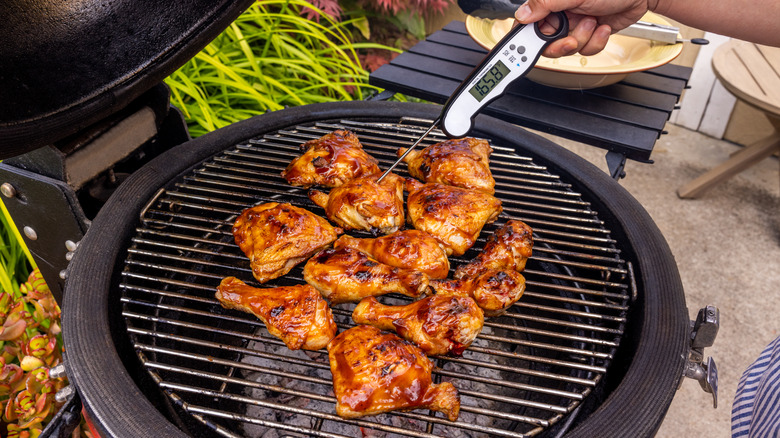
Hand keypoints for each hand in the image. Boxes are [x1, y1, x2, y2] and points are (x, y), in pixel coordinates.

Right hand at [515, 0, 652, 56]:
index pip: (529, 24)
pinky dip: (596, 41)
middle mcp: (561, 14)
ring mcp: (575, 25)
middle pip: (547, 43)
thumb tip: (521, 13)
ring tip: (593, 22)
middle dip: (563, 43)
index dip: (529, 39)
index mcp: (551, 3)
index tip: (532, 47)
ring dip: (584, 39)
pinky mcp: (589, 34)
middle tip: (571, 39)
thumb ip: (544, 4)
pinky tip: (602, 26)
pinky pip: (585, 49)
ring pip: (568, 49)